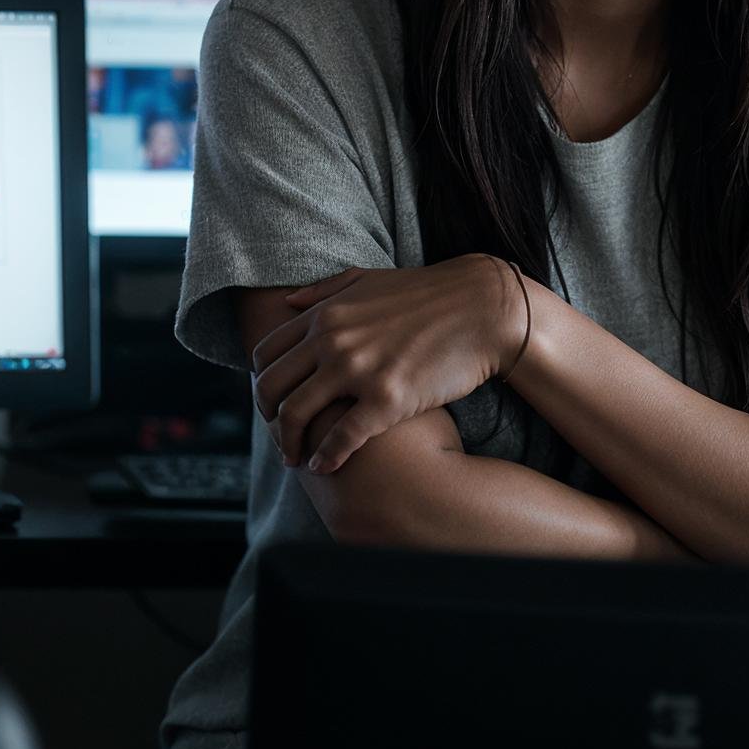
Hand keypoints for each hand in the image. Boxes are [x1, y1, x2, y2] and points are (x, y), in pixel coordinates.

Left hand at [251, 255, 526, 472]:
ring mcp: (358, 370)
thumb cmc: (430, 295)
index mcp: (325, 315)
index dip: (263, 385)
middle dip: (268, 419)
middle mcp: (332, 341)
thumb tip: (288, 304)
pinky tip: (324, 467)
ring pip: (296, 415)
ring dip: (289, 443)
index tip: (273, 405)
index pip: (267, 356)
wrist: (484, 309)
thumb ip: (325, 291)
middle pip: (272, 388)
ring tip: (295, 459)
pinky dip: (326, 457)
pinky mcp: (387, 398)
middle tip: (280, 437)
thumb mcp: (369, 280)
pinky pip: (341, 437)